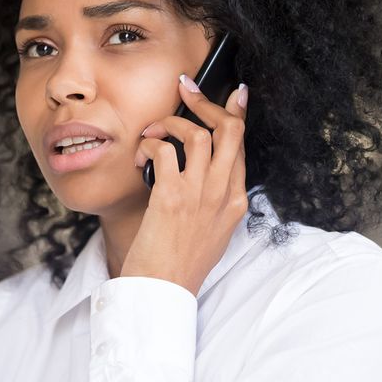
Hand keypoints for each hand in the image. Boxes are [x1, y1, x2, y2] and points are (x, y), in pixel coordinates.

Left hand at [122, 73, 249, 296]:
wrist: (163, 291)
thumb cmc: (178, 264)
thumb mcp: (210, 232)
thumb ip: (211, 201)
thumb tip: (197, 173)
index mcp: (236, 203)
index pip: (242, 148)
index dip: (236, 116)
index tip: (233, 94)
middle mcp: (224, 195)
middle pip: (230, 131)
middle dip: (208, 103)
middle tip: (187, 89)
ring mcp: (200, 195)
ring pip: (198, 134)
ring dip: (171, 122)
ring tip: (153, 131)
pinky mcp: (172, 197)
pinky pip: (164, 150)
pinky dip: (148, 145)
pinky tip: (138, 157)